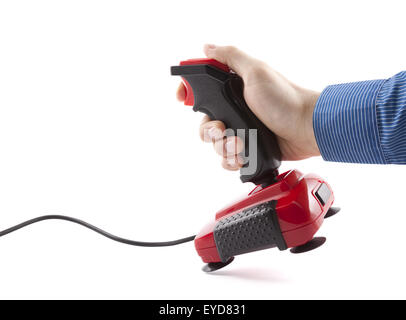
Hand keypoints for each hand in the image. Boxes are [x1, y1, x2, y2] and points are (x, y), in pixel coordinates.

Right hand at [176, 44, 320, 170]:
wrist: (306, 129)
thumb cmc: (285, 99)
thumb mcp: (256, 71)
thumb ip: (230, 57)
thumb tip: (206, 47)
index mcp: (233, 90)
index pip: (202, 90)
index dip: (188, 93)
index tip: (182, 99)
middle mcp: (235, 110)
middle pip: (205, 124)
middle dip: (211, 131)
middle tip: (223, 130)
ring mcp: (242, 131)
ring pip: (216, 145)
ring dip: (224, 148)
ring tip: (240, 145)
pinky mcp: (248, 148)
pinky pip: (228, 159)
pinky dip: (232, 160)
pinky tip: (242, 156)